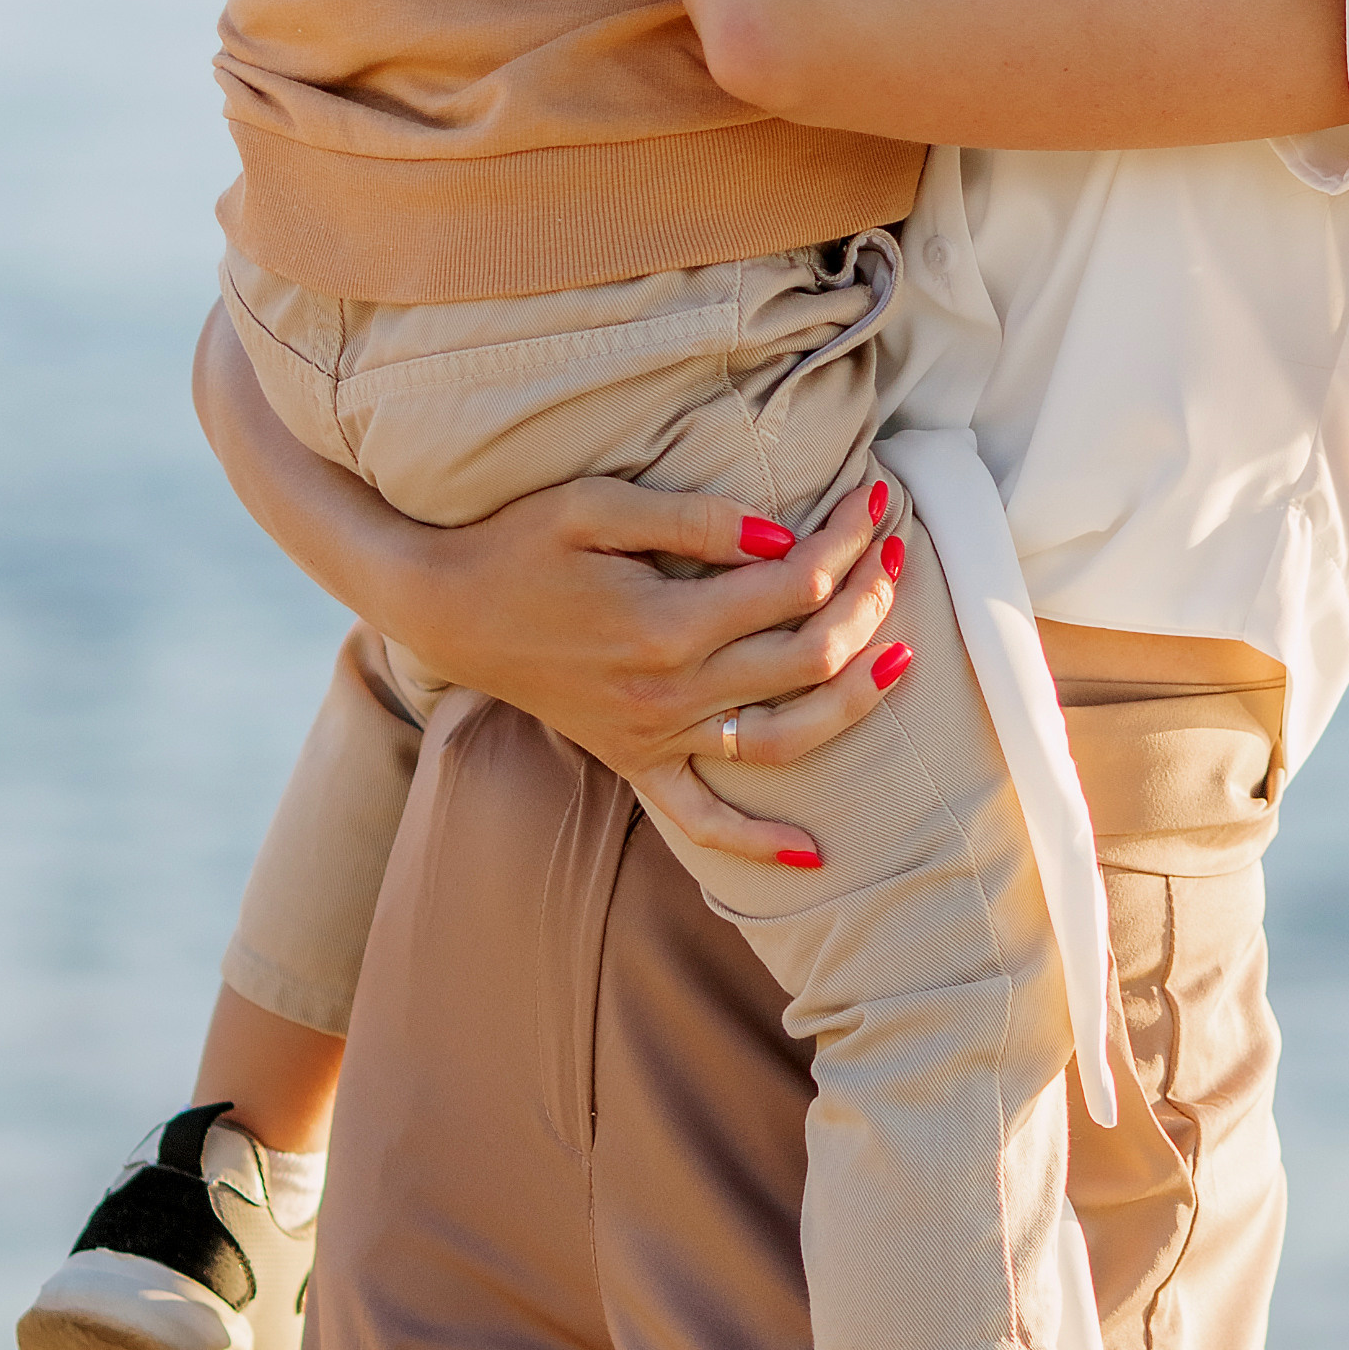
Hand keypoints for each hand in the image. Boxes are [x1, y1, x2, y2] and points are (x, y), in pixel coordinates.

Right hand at [414, 468, 911, 868]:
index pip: (792, 584)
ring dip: (853, 702)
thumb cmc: (519, 542)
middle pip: (806, 655)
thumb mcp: (595, 505)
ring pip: (782, 738)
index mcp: (665, 623)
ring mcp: (654, 736)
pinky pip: (701, 819)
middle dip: (867, 598)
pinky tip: (814, 853)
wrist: (444, 606)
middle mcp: (669, 692)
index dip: (844, 538)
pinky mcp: (633, 762)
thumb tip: (783, 538)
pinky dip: (757, 844)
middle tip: (896, 548)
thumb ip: (694, 522)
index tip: (873, 496)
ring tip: (903, 659)